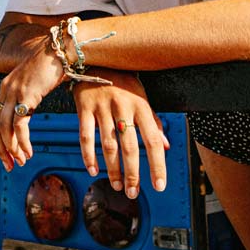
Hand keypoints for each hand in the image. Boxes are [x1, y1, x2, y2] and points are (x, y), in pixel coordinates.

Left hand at [0, 39, 63, 171]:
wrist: (61, 49)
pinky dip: (22, 142)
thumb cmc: (53, 65)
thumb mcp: (34, 82)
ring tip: (20, 161)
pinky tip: (29, 152)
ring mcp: (15, 92)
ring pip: (5, 129)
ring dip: (12, 149)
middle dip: (1, 149)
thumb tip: (27, 108)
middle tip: (9, 165)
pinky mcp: (27, 95)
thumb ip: (27, 95)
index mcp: (6, 87)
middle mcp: (6, 89)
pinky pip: (19, 126)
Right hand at [73, 70, 169, 197]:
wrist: (97, 56)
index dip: (157, 164)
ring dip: (113, 169)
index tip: (159, 186)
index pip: (153, 140)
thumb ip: (153, 122)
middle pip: (130, 146)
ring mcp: (103, 106)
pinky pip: (85, 135)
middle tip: (133, 193)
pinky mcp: (84, 106)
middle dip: (133, 173)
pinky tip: (93, 170)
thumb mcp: (142, 97)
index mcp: (141, 105)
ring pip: (108, 144)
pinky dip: (88, 155)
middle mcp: (123, 106)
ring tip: (117, 186)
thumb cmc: (124, 81)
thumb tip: (165, 146)